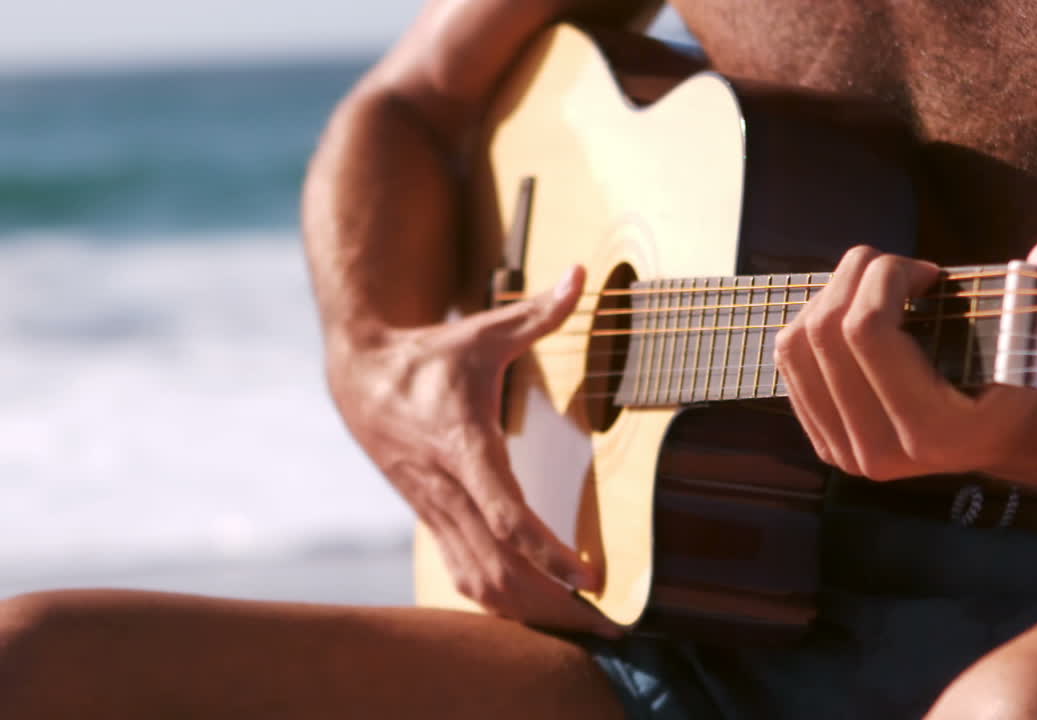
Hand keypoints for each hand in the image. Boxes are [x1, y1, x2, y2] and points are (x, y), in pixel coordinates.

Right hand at [327, 266, 618, 635]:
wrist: (359, 378)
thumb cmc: (430, 355)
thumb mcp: (483, 330)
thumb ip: (538, 312)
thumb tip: (581, 275)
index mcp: (461, 445)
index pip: (504, 512)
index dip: (545, 549)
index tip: (585, 573)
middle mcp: (446, 489)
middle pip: (498, 567)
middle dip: (552, 603)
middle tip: (607, 624)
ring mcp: (435, 512)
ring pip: (480, 582)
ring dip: (530, 612)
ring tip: (583, 629)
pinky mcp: (431, 521)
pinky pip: (465, 575)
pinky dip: (502, 601)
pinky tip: (536, 614)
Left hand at [775, 198, 1036, 481]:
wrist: (1012, 443)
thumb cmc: (1030, 379)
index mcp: (935, 432)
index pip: (866, 331)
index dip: (887, 275)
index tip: (928, 270)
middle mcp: (881, 452)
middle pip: (823, 331)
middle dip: (858, 274)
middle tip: (900, 266)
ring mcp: (846, 453)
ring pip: (796, 343)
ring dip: (831, 294)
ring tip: (879, 288)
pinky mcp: (825, 442)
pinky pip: (789, 364)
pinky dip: (814, 321)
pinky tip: (856, 315)